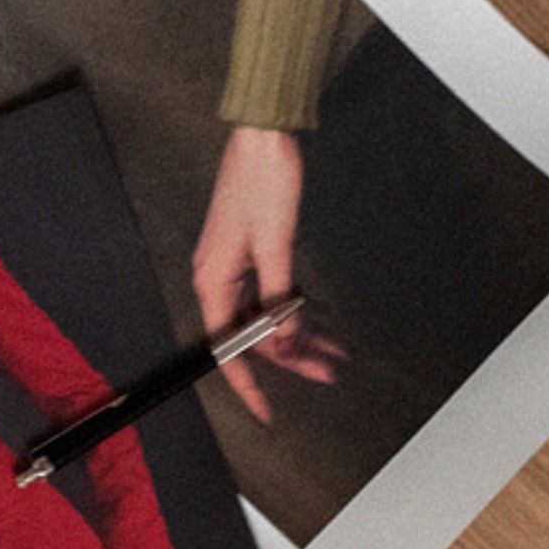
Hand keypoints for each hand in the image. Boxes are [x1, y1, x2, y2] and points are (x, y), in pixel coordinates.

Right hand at [192, 124, 347, 422]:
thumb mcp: (276, 247)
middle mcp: (218, 279)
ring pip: (267, 318)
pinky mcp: (252, 254)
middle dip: (292, 357)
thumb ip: (280, 301)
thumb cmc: (263, 181)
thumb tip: (286, 343)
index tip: (267, 413)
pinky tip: (320, 321)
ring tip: (335, 350)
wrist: (264, 136)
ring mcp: (235, 267)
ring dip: (300, 334)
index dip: (249, 386)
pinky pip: (272, 296)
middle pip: (254, 336)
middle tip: (329, 371)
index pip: (228, 350)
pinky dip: (297, 309)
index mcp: (213, 281)